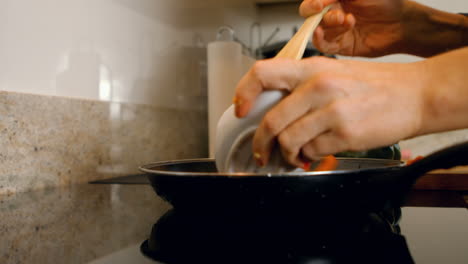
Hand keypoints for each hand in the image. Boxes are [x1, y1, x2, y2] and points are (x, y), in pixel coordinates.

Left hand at [234, 57, 424, 166]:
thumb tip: (274, 112)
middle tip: (263, 152)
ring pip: (288, 141)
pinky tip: (316, 154)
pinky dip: (309, 158)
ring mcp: (332, 111)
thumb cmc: (375, 85)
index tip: (240, 110)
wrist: (415, 95)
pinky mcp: (345, 134)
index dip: (244, 93)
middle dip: (261, 143)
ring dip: (287, 154)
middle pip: (271, 121)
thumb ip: (302, 87)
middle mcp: (318, 86)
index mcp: (311, 68)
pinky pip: (311, 152)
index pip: (263, 74)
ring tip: (296, 155)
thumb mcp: (334, 72)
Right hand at [300, 0, 405, 56]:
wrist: (402, 23)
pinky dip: (320, 41)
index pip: (313, 2)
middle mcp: (333, 14)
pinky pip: (323, 46)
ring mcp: (336, 31)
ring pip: (318, 30)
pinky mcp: (341, 46)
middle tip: (337, 15)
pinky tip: (325, 35)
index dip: (312, 4)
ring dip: (330, 26)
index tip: (319, 4)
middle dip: (318, 15)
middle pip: (310, 17)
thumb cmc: (386, 3)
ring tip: (348, 22)